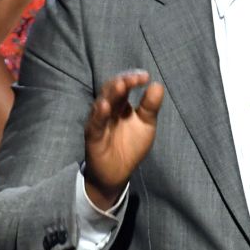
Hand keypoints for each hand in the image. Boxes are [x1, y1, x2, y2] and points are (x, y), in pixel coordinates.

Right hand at [84, 70, 164, 209]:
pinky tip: (105, 107)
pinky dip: (99, 114)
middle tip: (134, 79)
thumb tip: (157, 85)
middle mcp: (108, 109)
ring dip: (111, 94)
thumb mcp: (146, 125)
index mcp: (120, 105)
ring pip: (102, 102)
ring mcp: (99, 121)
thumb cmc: (130, 146)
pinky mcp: (93, 135)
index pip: (124, 86)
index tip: (145, 77)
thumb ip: (150, 106)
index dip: (132, 79)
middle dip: (122, 82)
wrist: (117, 173)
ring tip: (121, 86)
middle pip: (111, 90)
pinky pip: (94, 123)